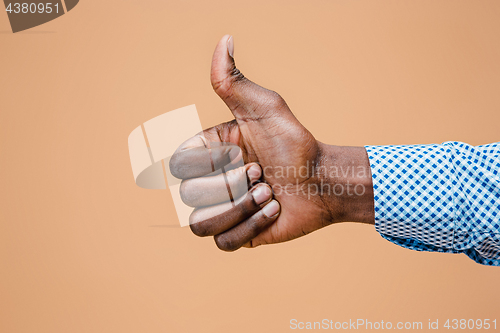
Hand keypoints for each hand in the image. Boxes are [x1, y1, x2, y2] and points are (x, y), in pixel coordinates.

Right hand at [170, 35, 374, 250]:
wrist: (323, 179)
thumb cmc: (294, 143)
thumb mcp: (265, 108)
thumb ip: (234, 81)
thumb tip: (224, 38)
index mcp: (207, 153)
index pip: (179, 165)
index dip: (210, 163)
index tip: (241, 153)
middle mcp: (209, 181)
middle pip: (190, 197)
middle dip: (232, 186)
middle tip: (262, 173)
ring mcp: (222, 210)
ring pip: (202, 224)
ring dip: (242, 208)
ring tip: (270, 193)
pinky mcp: (237, 235)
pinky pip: (224, 243)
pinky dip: (252, 227)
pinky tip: (273, 211)